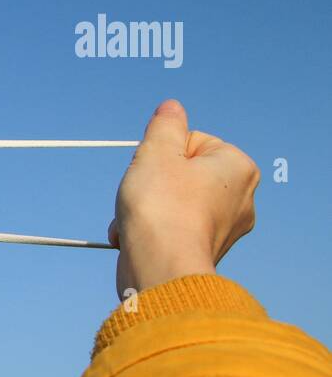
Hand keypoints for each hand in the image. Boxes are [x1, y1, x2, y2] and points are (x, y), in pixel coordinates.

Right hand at [108, 99, 258, 298]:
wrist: (159, 268)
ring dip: (145, 206)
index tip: (155, 171)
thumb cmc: (161, 207)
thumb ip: (165, 124)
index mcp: (239, 168)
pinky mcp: (202, 251)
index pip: (191, 142)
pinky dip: (148, 230)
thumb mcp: (157, 150)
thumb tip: (172, 108)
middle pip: (181, 172)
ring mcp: (225, 229)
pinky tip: (135, 238)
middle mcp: (241, 198)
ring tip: (137, 219)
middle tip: (145, 194)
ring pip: (172, 201)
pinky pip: (170, 228)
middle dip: (152, 182)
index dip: (162, 153)